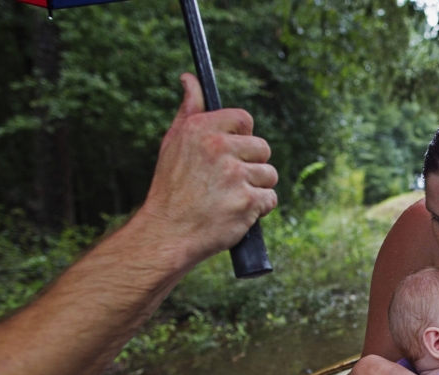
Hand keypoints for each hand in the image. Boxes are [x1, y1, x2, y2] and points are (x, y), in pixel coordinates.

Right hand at [134, 73, 278, 267]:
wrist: (167, 233)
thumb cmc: (171, 188)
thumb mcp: (173, 142)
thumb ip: (189, 109)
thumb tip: (189, 78)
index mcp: (200, 129)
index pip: (244, 119)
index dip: (243, 137)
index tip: (233, 151)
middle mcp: (218, 148)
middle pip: (263, 148)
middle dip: (252, 166)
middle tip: (230, 181)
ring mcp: (235, 175)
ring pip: (270, 175)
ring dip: (257, 188)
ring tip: (232, 197)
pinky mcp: (247, 201)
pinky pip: (270, 199)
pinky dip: (259, 209)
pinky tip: (238, 212)